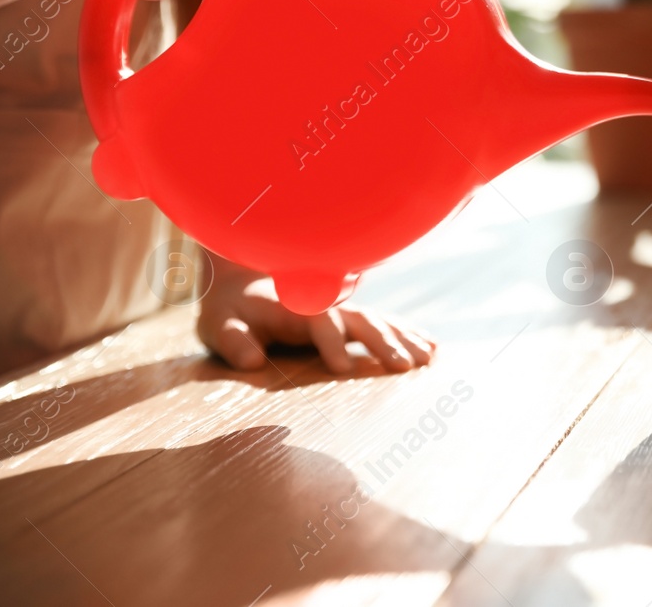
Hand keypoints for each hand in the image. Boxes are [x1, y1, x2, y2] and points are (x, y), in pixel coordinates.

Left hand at [197, 258, 435, 373]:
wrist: (241, 283)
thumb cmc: (230, 311)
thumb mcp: (218, 325)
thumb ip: (233, 341)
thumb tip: (251, 361)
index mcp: (297, 308)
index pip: (319, 323)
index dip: (330, 343)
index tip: (342, 368)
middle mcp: (327, 306)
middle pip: (361, 321)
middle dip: (382, 342)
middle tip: (402, 367)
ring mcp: (343, 311)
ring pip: (380, 322)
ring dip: (404, 339)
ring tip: (428, 359)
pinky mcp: (351, 320)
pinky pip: (386, 325)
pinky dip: (409, 334)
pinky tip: (432, 348)